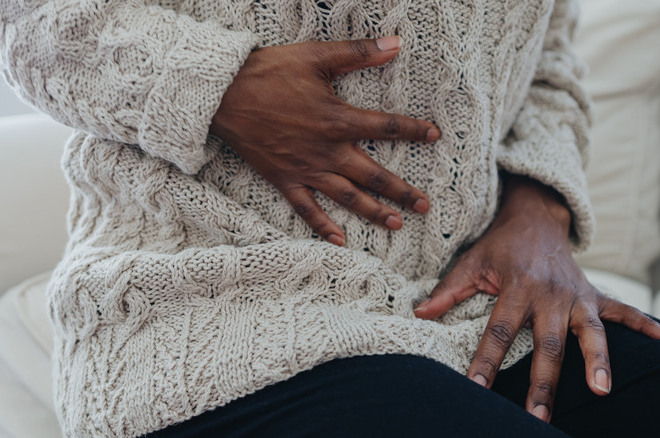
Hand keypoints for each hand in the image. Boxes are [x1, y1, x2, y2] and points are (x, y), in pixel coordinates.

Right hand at [210, 37, 439, 245]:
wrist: (223, 95)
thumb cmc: (269, 72)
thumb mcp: (316, 56)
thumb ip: (358, 53)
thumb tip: (396, 43)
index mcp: (337, 120)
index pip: (387, 128)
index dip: (414, 131)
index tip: (435, 135)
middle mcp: (327, 150)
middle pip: (372, 175)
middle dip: (401, 191)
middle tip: (425, 206)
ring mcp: (305, 169)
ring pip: (347, 196)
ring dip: (374, 212)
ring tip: (397, 224)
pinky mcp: (284, 179)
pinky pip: (306, 208)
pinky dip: (322, 226)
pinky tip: (340, 240)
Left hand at [413, 175, 659, 422]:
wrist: (535, 215)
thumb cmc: (499, 244)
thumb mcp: (471, 261)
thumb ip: (449, 290)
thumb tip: (420, 315)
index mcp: (516, 288)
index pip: (498, 331)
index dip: (485, 360)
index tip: (475, 389)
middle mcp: (549, 294)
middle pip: (546, 344)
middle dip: (542, 382)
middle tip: (536, 416)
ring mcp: (576, 295)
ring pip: (590, 333)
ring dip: (597, 362)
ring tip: (602, 391)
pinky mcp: (593, 294)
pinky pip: (623, 311)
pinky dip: (646, 325)